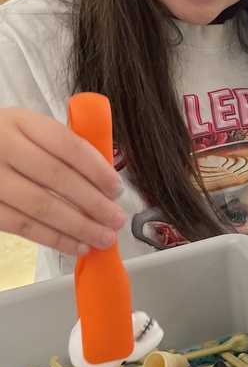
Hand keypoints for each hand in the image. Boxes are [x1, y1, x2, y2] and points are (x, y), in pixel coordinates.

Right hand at [0, 108, 125, 255]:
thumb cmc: (4, 144)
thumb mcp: (28, 131)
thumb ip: (62, 148)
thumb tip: (106, 182)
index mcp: (20, 121)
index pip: (67, 144)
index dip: (96, 169)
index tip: (117, 189)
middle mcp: (1, 145)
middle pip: (57, 177)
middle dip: (93, 202)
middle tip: (116, 219)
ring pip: (41, 205)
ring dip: (78, 226)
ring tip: (103, 237)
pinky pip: (21, 226)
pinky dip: (53, 238)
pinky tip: (76, 245)